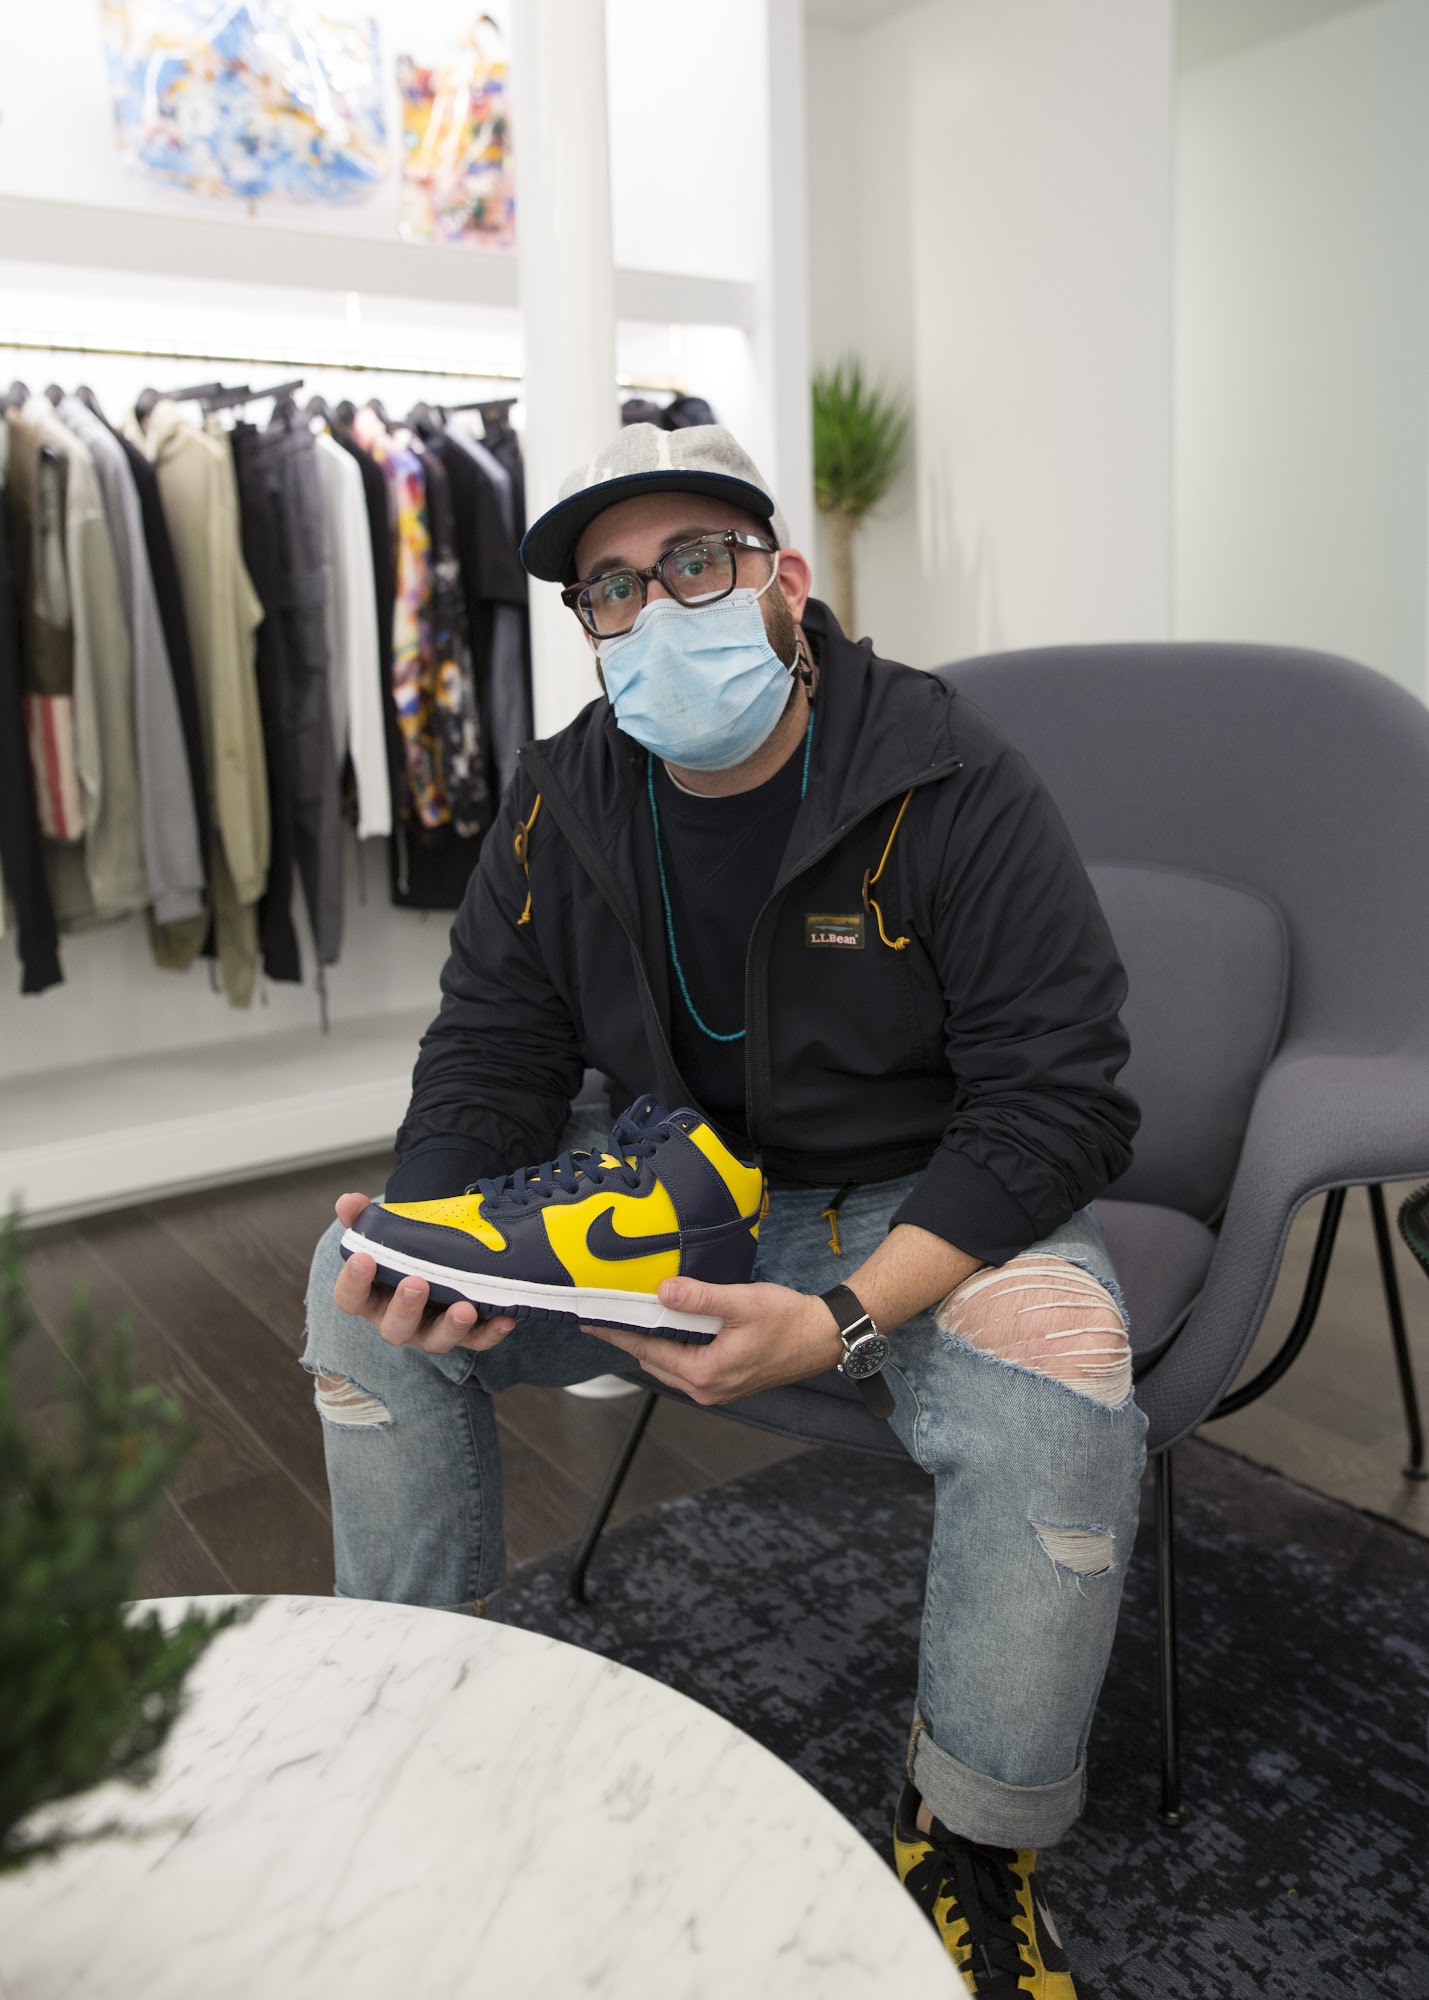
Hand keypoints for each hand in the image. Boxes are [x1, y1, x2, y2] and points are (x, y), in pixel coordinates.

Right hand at [331, 1193, 515, 1354]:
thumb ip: (364, 1217)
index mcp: (371, 1297)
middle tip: (417, 1282)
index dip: (353, 1282)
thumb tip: (348, 1201)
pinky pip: (476, 1341)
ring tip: (465, 1308)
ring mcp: (430, 1331)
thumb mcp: (385, 1233)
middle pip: (394, 1328)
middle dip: (405, 1308)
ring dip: (450, 1327)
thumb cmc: (405, 1252)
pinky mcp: (463, 1335)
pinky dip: (490, 1333)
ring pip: (435, 1341)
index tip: (363, 1258)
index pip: (350, 1299)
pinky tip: (505, 1319)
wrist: (438, 1260)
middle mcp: (397, 1321)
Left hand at [586, 1278, 844, 1405]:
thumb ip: (700, 1298)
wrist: (825, 1337)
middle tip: (607, 1317)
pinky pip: (689, 1366)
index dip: (619, 1334)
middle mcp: (708, 1389)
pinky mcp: (729, 1381)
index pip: (648, 1351)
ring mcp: (719, 1389)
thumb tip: (662, 1292)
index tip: (593, 1323)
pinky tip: (672, 1328)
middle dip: (631, 1340)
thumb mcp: (742, 1303)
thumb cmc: (789, 1322)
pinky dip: (674, 1348)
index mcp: (705, 1373)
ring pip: (671, 1366)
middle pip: (655, 1362)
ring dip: (653, 1344)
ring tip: (634, 1319)